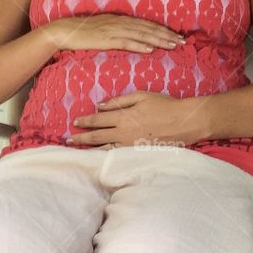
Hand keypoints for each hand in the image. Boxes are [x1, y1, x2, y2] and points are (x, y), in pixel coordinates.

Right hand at [43, 15, 185, 53]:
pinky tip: (150, 49)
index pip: (147, 24)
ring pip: (142, 35)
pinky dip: (139, 45)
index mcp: (121, 19)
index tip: (177, 35)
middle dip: (167, 35)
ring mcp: (114, 30)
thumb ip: (118, 32)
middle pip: (148, 28)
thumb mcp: (103, 30)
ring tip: (173, 45)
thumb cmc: (82, 32)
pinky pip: (126, 42)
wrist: (64, 31)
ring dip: (158, 40)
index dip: (163, 30)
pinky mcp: (106, 39)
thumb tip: (132, 38)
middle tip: (182, 41)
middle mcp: (120, 22)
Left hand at [66, 91, 198, 148]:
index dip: (85, 121)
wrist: (184, 122)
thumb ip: (119, 101)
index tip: (75, 123)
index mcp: (123, 117)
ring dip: (90, 148)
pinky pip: (117, 155)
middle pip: (97, 136)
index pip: (98, 119)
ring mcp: (130, 145)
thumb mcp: (141, 96)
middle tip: (68, 140)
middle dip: (82, 138)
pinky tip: (99, 156)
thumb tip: (100, 105)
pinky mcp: (138, 152)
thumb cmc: (164, 105)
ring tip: (78, 150)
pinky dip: (105, 156)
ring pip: (105, 148)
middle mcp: (123, 133)